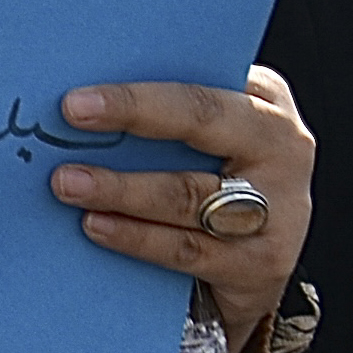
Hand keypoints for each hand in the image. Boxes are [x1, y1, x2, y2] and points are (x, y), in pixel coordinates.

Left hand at [51, 68, 317, 352]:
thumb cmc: (218, 177)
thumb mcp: (212, 137)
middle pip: (202, 124)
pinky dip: (138, 237)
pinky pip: (188, 248)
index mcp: (266, 101)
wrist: (258, 261)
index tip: (78, 99)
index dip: (137, 93)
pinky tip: (97, 226)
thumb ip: (169, 115)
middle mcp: (283, 147)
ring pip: (189, 194)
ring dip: (122, 189)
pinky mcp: (262, 263)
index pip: (198, 88)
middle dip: (132, 116)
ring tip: (70, 184)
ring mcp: (280, 209)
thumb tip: (86, 101)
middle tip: (70, 119)